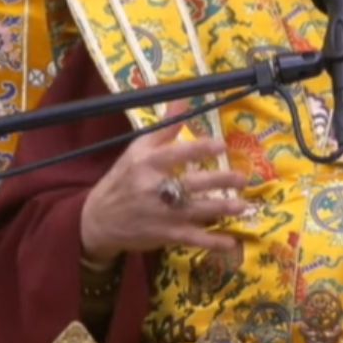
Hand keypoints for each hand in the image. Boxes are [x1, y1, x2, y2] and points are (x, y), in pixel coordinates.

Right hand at [79, 110, 248, 264]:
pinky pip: (193, 239)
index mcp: (147, 164)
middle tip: (242, 178)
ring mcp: (162, 214)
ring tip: (244, 206)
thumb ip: (163, 128)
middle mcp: (154, 188)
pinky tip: (232, 243)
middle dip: (218, 181)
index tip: (221, 146)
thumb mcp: (137, 150)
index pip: (175, 154)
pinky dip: (213, 242)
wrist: (99, 219)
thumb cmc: (123, 180)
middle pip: (190, 184)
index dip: (199, 149)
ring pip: (196, 211)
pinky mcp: (166, 235)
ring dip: (221, 209)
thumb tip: (183, 99)